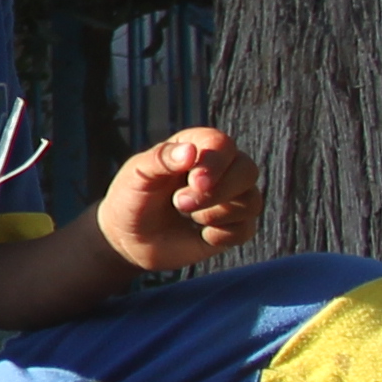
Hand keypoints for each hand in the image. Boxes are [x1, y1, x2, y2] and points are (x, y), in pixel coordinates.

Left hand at [97, 127, 258, 273]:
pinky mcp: (235, 225)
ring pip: (252, 201)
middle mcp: (222, 167)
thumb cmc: (132, 197)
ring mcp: (232, 197)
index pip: (222, 144)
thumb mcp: (137, 175)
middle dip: (217, 192)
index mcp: (197, 145)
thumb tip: (190, 150)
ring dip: (215, 214)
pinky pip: (245, 229)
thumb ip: (161, 159)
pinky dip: (220, 235)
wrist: (130, 237)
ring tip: (185, 215)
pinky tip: (199, 233)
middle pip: (248, 170)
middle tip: (180, 203)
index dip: (214, 164)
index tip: (195, 183)